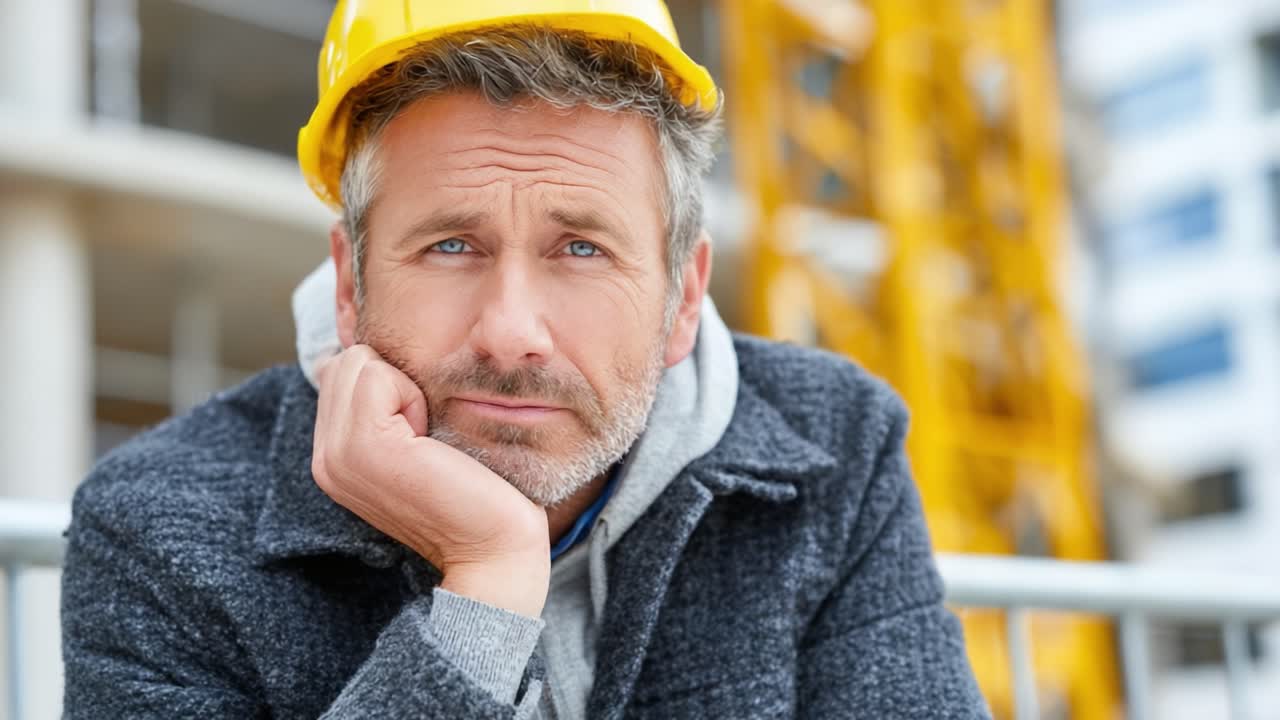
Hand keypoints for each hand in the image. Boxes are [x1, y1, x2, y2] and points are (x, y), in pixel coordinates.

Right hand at [311, 345, 550, 616]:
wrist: (495, 550)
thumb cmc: (475, 492)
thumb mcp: (421, 441)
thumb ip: (387, 405)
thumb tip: (369, 352)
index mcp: (335, 458)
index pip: (343, 372)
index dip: (392, 385)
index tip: (422, 435)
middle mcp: (326, 458)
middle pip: (348, 361)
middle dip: (396, 380)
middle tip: (426, 435)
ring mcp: (338, 456)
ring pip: (359, 362)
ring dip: (405, 387)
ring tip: (427, 439)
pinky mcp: (364, 447)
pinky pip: (377, 375)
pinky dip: (412, 393)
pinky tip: (430, 440)